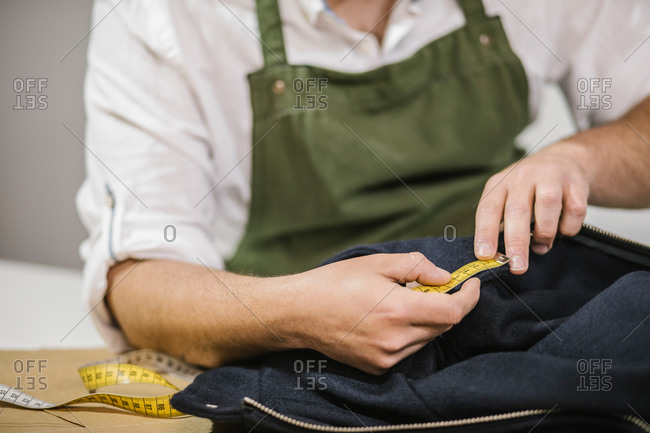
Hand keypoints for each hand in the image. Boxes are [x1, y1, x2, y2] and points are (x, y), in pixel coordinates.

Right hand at [283, 253, 479, 374]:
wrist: (299, 313)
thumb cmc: (335, 283)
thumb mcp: (377, 263)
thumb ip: (417, 267)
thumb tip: (444, 278)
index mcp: (398, 310)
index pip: (453, 312)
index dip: (469, 298)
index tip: (470, 285)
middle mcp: (396, 340)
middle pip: (442, 325)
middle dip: (445, 305)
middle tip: (428, 286)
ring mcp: (386, 357)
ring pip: (426, 338)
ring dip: (425, 320)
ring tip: (399, 302)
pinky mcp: (377, 367)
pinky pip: (407, 350)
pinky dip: (408, 334)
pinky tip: (385, 319)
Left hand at [474, 143, 589, 273]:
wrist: (563, 160)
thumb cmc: (528, 189)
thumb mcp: (506, 198)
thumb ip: (501, 224)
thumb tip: (495, 258)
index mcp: (500, 183)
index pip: (488, 209)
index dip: (485, 234)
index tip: (485, 256)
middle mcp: (523, 176)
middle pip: (517, 210)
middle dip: (516, 242)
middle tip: (517, 266)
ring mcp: (550, 177)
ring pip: (548, 205)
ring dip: (544, 233)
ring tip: (541, 246)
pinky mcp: (575, 183)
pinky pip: (575, 210)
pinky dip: (568, 228)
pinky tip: (562, 229)